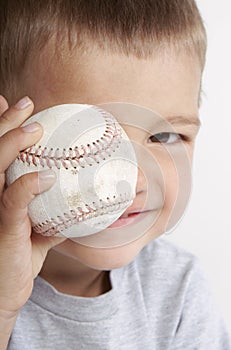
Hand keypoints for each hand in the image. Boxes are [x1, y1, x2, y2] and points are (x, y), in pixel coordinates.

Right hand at [0, 95, 65, 316]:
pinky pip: (11, 203)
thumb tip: (78, 208)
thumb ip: (50, 216)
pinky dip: (27, 187)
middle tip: (26, 104)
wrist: (4, 293)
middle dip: (5, 124)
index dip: (0, 126)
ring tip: (34, 128)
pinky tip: (45, 177)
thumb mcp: (36, 233)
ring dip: (12, 144)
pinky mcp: (3, 229)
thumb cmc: (18, 259)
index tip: (14, 106)